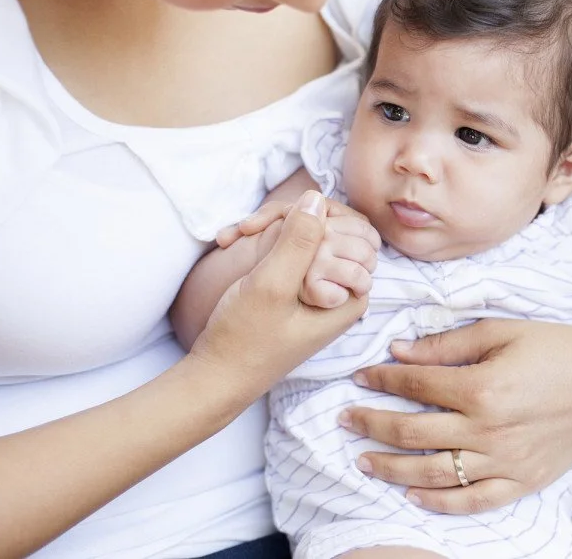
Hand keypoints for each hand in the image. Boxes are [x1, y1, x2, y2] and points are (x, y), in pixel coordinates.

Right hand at [190, 191, 368, 395]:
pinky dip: (265, 238)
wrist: (217, 372)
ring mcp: (320, 287)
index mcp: (352, 295)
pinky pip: (291, 247)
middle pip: (332, 228)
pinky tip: (232, 241)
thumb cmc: (244, 338)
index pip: (354, 231)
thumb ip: (298, 242)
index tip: (274, 226)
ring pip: (308, 234)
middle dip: (290, 220)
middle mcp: (342, 290)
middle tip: (248, 229)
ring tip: (236, 236)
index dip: (315, 220)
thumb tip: (317, 198)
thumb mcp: (272, 285)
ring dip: (273, 226)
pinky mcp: (298, 285)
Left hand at [336, 320, 571, 513]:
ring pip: (435, 474)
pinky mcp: (523, 480)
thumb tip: (399, 351)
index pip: (415, 386)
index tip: (360, 376)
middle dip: (373, 425)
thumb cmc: (556, 347)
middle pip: (414, 434)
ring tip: (364, 461)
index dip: (382, 380)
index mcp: (483, 388)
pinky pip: (474, 501)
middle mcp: (490, 430)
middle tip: (346, 419)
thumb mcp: (500, 331)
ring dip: (392, 469)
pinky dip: (440, 503)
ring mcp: (506, 461)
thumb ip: (447, 344)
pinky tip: (412, 495)